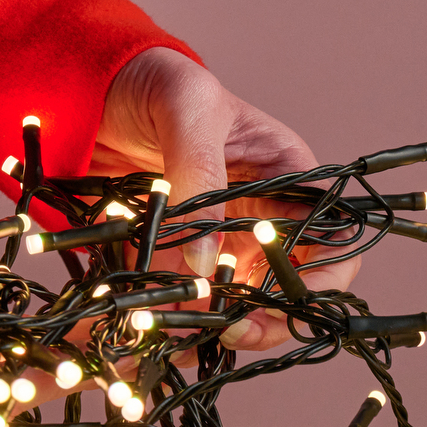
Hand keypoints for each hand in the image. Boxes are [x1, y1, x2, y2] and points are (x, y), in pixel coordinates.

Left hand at [93, 47, 361, 350]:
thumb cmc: (158, 82)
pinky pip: (192, 304)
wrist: (94, 89)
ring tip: (188, 344)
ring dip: (222, 330)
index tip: (286, 300)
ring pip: (243, 306)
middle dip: (270, 319)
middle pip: (292, 287)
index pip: (331, 240)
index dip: (321, 279)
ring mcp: (224, 242)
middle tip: (231, 332)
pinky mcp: (183, 259)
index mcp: (289, 178)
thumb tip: (204, 260)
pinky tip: (158, 335)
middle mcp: (266, 218)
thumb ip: (198, 175)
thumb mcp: (186, 110)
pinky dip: (179, 325)